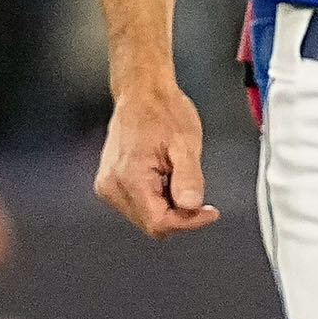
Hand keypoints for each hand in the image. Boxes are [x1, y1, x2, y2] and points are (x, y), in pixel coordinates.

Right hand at [93, 75, 218, 237]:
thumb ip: (189, 177)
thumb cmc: (163, 112)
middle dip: (179, 214)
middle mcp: (112, 187)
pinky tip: (164, 177)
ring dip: (168, 206)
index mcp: (129, 178)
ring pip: (146, 218)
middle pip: (152, 224)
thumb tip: (191, 206)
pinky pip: (138, 206)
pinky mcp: (109, 184)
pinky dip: (156, 199)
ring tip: (175, 174)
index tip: (210, 211)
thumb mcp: (185, 144)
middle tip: (194, 188)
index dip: (189, 222)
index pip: (159, 223)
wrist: (142, 95)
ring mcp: (108, 186)